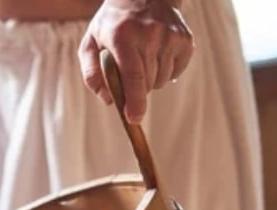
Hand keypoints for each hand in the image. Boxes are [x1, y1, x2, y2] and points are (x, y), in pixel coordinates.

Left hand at [78, 0, 193, 123]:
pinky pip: (175, 72)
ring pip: (161, 80)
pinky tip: (157, 55)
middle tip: (129, 73)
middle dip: (137, 89)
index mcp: (123, 37)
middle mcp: (150, 35)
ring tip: (142, 59)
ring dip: (150, 80)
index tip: (134, 119)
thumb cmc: (112, 24)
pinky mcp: (185, 40)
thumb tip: (108, 99)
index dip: (134, 101)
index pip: (133, 76)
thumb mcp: (91, 42)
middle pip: (147, 83)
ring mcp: (170, 36)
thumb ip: (91, 73)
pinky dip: (165, 72)